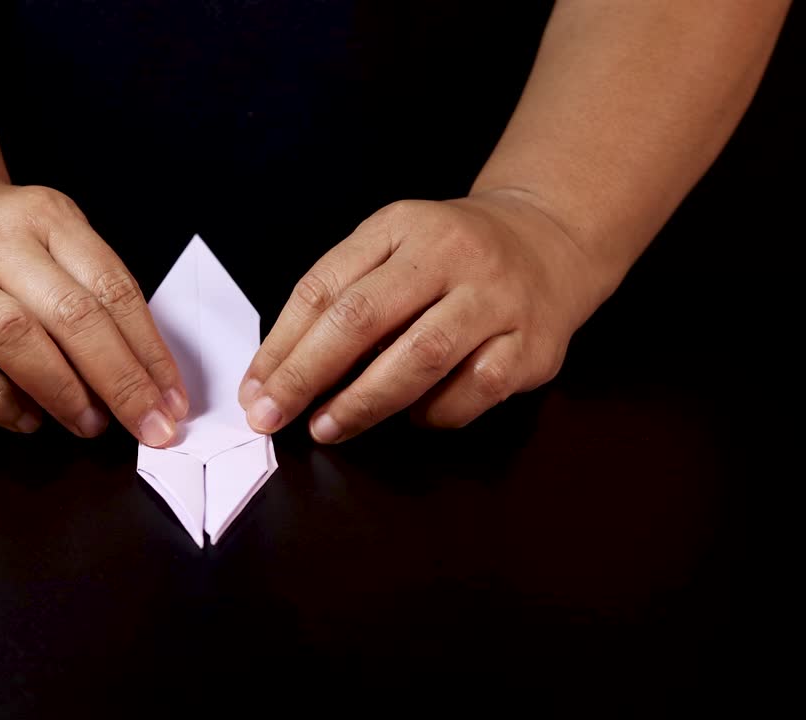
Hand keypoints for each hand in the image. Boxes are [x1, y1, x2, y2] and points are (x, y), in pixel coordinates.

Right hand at [0, 174, 187, 444]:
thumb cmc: (6, 250)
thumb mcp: (60, 243)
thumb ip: (100, 300)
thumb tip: (148, 382)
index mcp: (46, 217)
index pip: (112, 289)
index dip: (149, 352)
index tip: (172, 401)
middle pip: (71, 314)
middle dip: (119, 381)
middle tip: (147, 426)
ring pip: (13, 338)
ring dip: (63, 391)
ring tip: (90, 424)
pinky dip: (4, 402)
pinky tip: (31, 418)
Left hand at [239, 191, 613, 442]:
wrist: (551, 239)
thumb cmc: (449, 257)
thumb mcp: (392, 249)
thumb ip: (341, 297)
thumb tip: (278, 375)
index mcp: (401, 227)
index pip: (324, 287)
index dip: (281, 345)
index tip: (254, 391)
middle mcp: (450, 255)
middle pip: (363, 318)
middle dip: (308, 375)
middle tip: (274, 417)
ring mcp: (497, 299)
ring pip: (420, 356)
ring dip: (364, 401)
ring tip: (328, 427)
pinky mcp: (534, 345)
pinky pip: (474, 389)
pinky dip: (435, 412)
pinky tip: (415, 415)